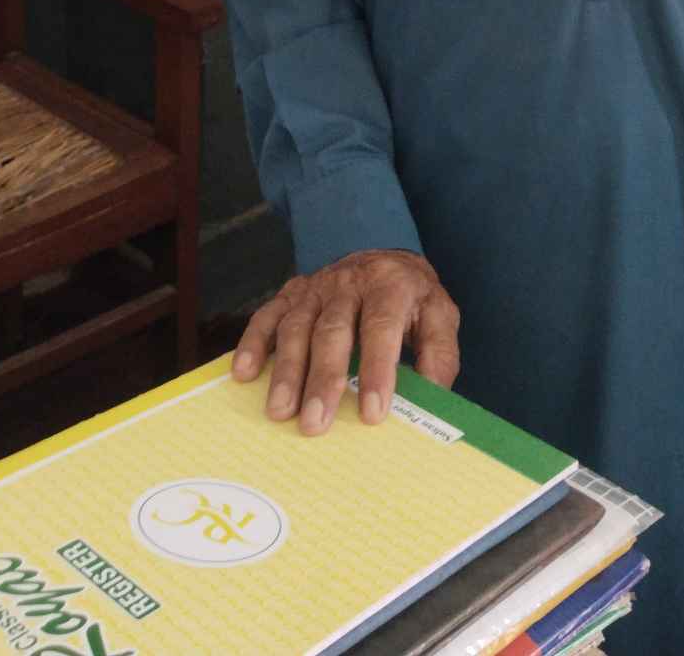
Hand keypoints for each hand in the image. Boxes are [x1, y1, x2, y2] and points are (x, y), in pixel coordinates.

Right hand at [230, 247, 460, 436]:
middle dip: (323, 379)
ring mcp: (316, 286)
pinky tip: (244, 373)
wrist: (385, 258)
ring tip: (279, 412)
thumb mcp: (439, 317)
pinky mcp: (292, 293)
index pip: (382, 327)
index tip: (372, 414)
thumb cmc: (413, 301)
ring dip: (286, 371)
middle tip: (314, 424)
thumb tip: (432, 398)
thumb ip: (439, 355)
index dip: (377, 370)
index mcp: (391, 285)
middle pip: (332, 331)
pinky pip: (267, 315)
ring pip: (296, 326)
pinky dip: (254, 343)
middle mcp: (349, 282)